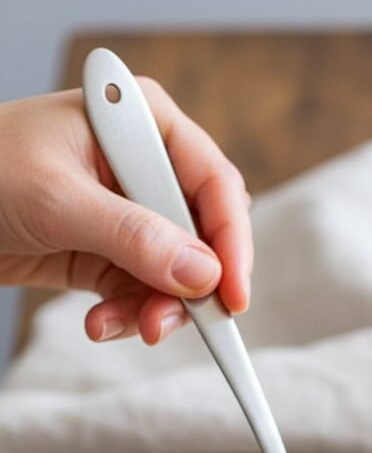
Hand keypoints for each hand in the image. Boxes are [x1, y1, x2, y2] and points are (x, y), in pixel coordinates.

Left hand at [0, 83, 251, 343]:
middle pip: (201, 237)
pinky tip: (99, 323)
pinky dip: (127, 316)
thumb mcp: (59, 202)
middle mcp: (141, 166)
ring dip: (153, 310)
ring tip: (119, 327)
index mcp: (140, 125)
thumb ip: (134, 238)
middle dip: (186, 288)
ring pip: (175, 274)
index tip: (231, 295)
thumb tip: (204, 274)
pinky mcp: (108, 251)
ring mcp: (126, 212)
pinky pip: (141, 292)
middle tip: (166, 323)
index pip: (213, 184)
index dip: (231, 243)